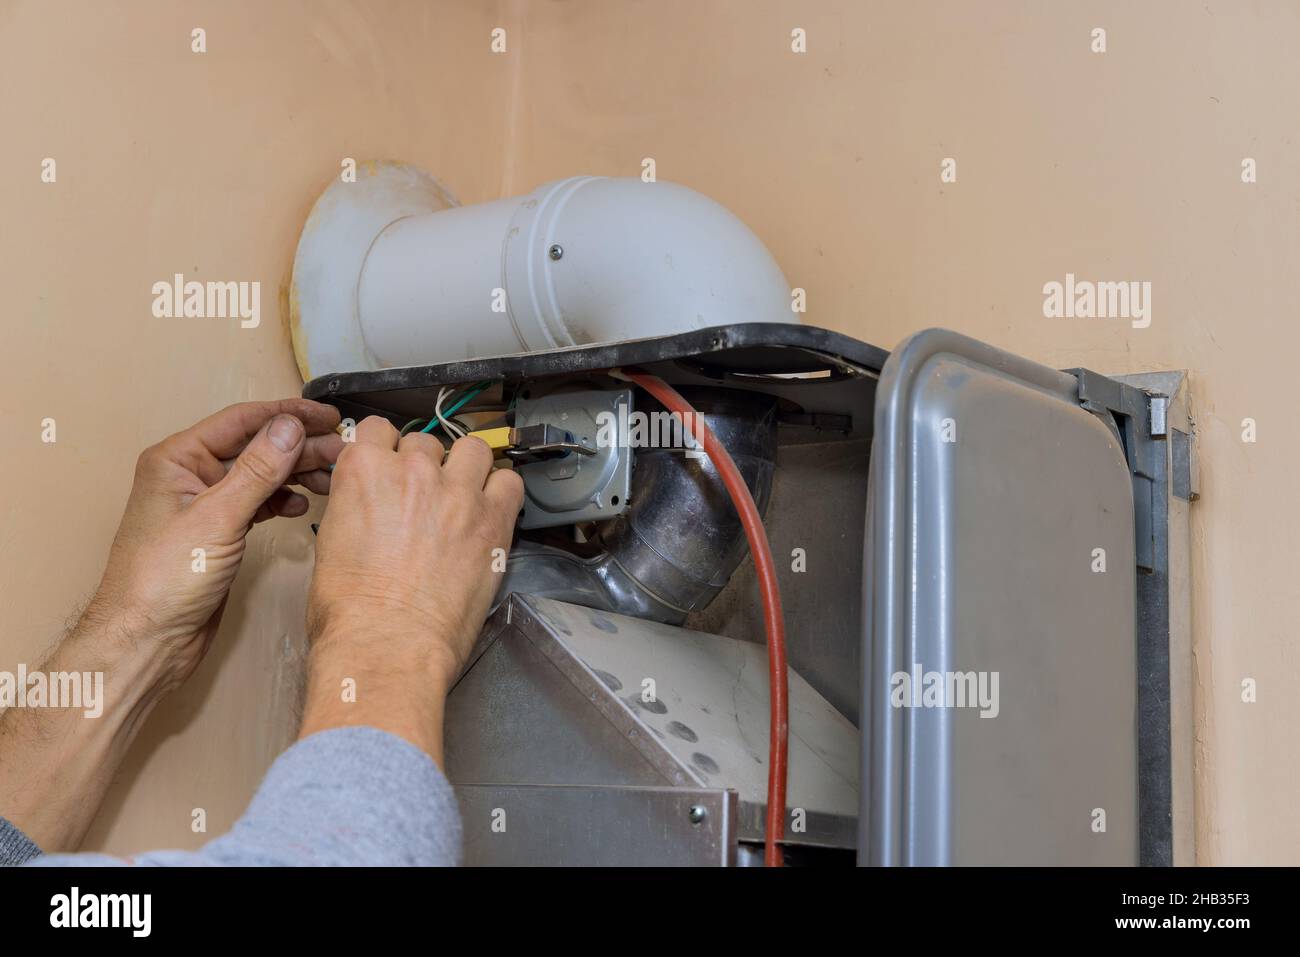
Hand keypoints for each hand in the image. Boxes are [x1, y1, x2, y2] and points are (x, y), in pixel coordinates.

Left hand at [92, 399, 343, 685]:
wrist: (146, 641)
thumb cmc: (164, 580)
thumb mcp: (217, 518)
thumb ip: (257, 470)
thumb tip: (291, 426)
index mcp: (177, 458)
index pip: (242, 421)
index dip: (289, 415)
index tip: (329, 417)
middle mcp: (189, 475)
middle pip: (255, 447)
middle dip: (300, 447)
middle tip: (344, 452)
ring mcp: (205, 505)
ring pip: (260, 475)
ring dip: (296, 474)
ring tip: (332, 478)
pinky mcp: (218, 532)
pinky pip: (257, 503)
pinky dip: (282, 501)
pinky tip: (303, 507)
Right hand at [301, 416, 522, 760]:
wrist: (387, 646)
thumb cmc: (350, 613)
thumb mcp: (330, 543)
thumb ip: (353, 506)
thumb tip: (366, 505)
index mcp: (363, 471)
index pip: (378, 429)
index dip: (385, 449)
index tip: (390, 465)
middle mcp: (412, 471)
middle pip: (425, 442)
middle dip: (424, 464)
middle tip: (424, 496)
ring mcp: (457, 492)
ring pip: (472, 448)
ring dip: (467, 466)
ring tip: (463, 493)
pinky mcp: (492, 520)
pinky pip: (509, 482)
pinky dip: (502, 491)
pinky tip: (491, 509)